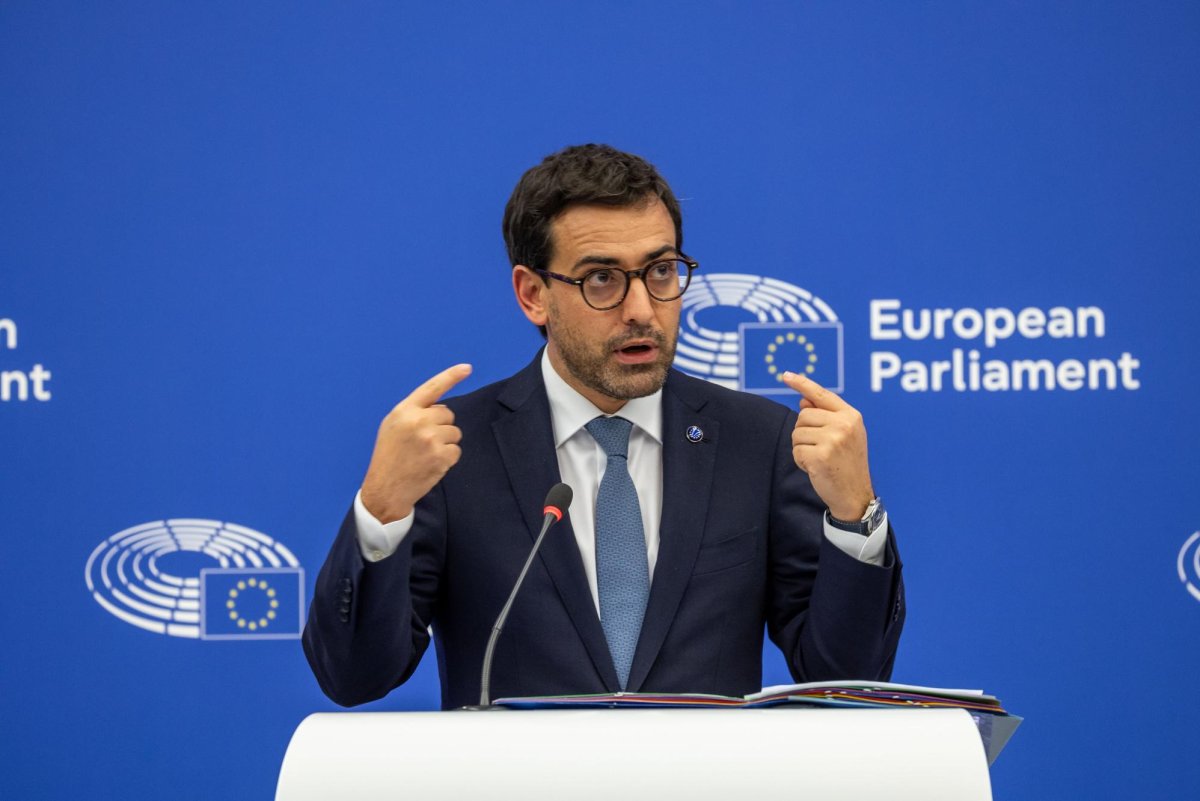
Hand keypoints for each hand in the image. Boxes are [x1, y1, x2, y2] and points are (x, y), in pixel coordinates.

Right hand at [360, 364, 472, 523]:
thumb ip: (413, 412)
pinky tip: (431, 464)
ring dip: (445, 442)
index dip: (451, 376)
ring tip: (426, 453)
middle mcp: (419, 421)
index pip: (432, 388)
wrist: (385, 488)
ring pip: (454, 432)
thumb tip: (438, 408)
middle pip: (448, 414)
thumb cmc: (388, 456)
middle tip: (423, 441)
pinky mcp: (441, 457)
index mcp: (404, 411)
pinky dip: (448, 458)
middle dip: (441, 426)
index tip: (467, 368)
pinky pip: (456, 450)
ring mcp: (431, 439)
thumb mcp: (392, 426)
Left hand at [781, 371, 874, 521]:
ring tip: (820, 459)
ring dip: (802, 448)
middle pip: (803, 416)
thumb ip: (826, 416)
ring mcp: (833, 440)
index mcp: (851, 416)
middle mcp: (844, 424)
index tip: (785, 375)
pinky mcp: (820, 456)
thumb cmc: (847, 465)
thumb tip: (803, 401)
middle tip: (821, 449)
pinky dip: (801, 461)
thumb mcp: (845, 436)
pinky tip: (816, 468)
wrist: (855, 495)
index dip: (802, 384)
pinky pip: (796, 451)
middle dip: (804, 433)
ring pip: (797, 433)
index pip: (821, 395)